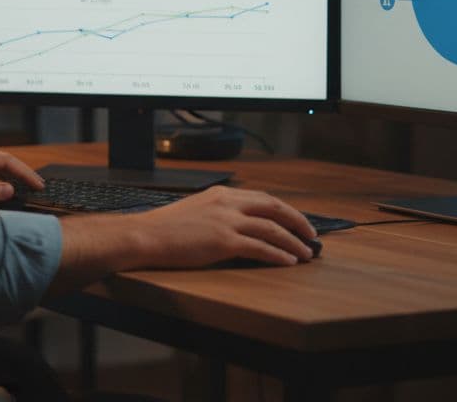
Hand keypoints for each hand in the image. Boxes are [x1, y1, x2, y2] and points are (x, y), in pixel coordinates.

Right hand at [134, 185, 318, 267]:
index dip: (284, 209)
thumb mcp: (195, 210)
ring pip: (272, 228)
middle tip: (312, 234)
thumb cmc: (163, 228)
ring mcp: (226, 221)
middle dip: (297, 221)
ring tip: (306, 253)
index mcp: (221, 194)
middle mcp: (227, 203)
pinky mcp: (223, 241)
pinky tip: (288, 262)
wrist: (145, 236)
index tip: (296, 220)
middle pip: (274, 207)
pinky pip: (260, 247)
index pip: (262, 198)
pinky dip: (278, 255)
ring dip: (293, 242)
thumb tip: (237, 227)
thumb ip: (217, 213)